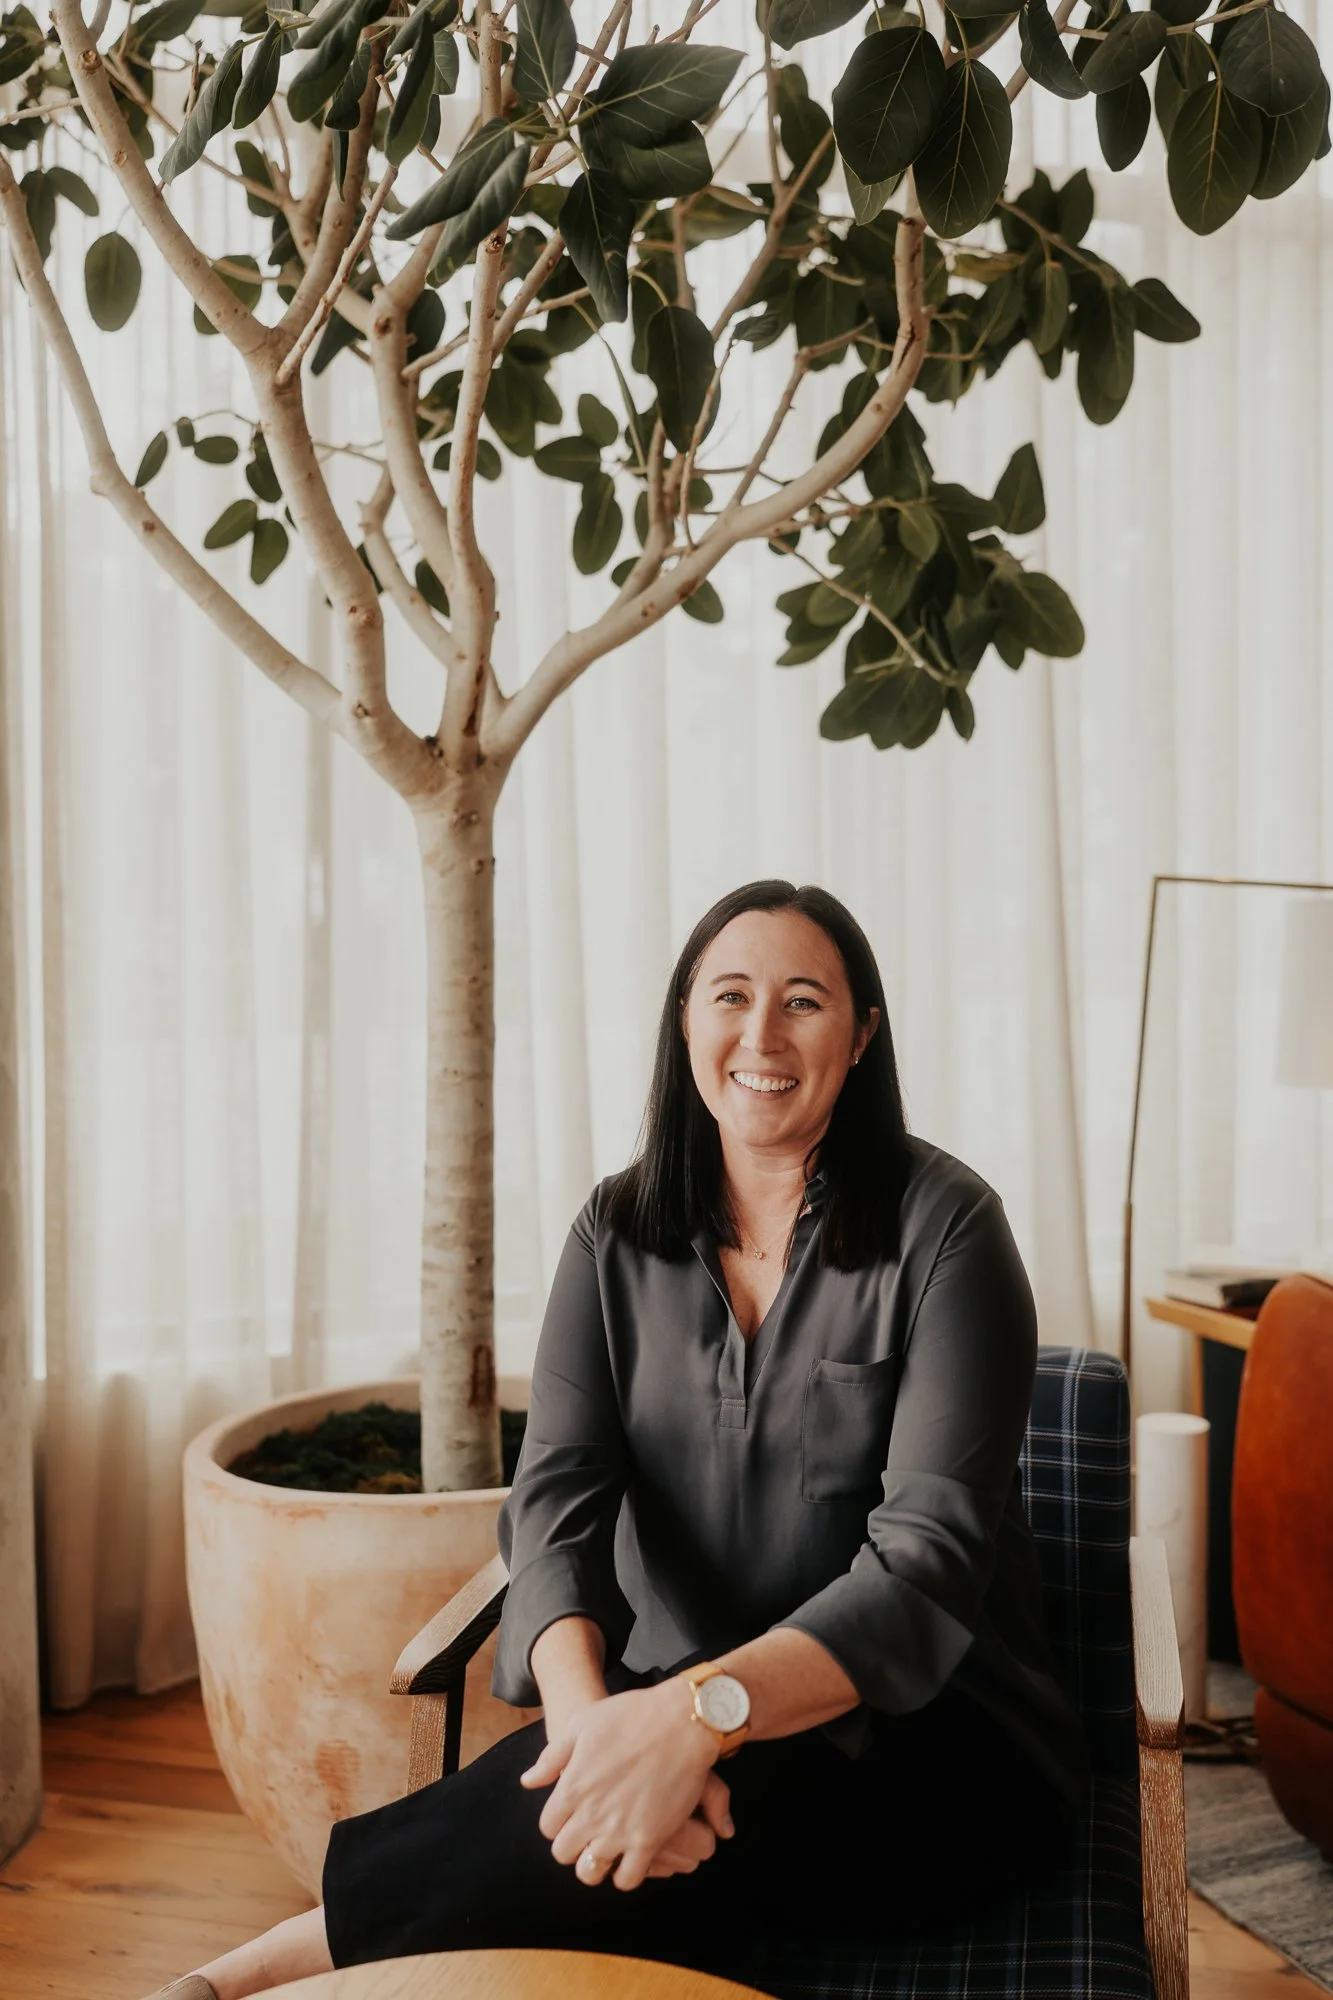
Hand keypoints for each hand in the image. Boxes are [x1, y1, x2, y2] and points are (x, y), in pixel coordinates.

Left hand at [520, 1680, 733, 1891]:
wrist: (680, 1721)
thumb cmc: (631, 1715)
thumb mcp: (582, 1723)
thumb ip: (551, 1757)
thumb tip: (528, 1781)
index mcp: (571, 1787)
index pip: (548, 1827)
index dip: (558, 1821)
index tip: (573, 1813)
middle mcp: (590, 1815)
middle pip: (564, 1853)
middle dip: (572, 1844)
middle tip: (589, 1831)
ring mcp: (619, 1831)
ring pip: (590, 1872)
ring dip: (594, 1863)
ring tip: (607, 1848)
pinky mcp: (649, 1840)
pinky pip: (627, 1879)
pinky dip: (625, 1873)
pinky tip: (631, 1855)